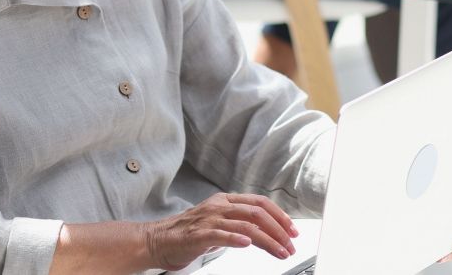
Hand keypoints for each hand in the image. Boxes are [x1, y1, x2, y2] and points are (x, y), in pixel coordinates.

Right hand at [145, 193, 298, 270]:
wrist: (158, 240)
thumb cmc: (188, 233)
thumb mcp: (218, 222)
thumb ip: (238, 221)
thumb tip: (264, 229)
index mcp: (226, 200)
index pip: (260, 203)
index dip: (280, 215)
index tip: (293, 230)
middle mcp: (220, 206)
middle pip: (258, 213)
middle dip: (279, 229)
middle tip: (291, 244)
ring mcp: (209, 219)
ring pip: (246, 225)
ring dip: (268, 240)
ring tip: (280, 251)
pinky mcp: (198, 235)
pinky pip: (221, 235)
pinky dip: (237, 239)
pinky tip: (248, 245)